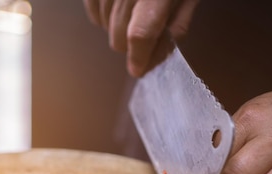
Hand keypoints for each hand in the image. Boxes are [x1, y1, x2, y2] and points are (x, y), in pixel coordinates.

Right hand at [83, 0, 199, 76]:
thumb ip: (179, 19)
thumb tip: (163, 49)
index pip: (141, 33)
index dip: (139, 56)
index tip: (139, 68)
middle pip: (118, 36)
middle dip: (132, 44)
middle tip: (148, 35)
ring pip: (105, 26)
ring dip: (119, 28)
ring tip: (135, 12)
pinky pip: (93, 11)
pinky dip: (104, 16)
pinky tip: (119, 7)